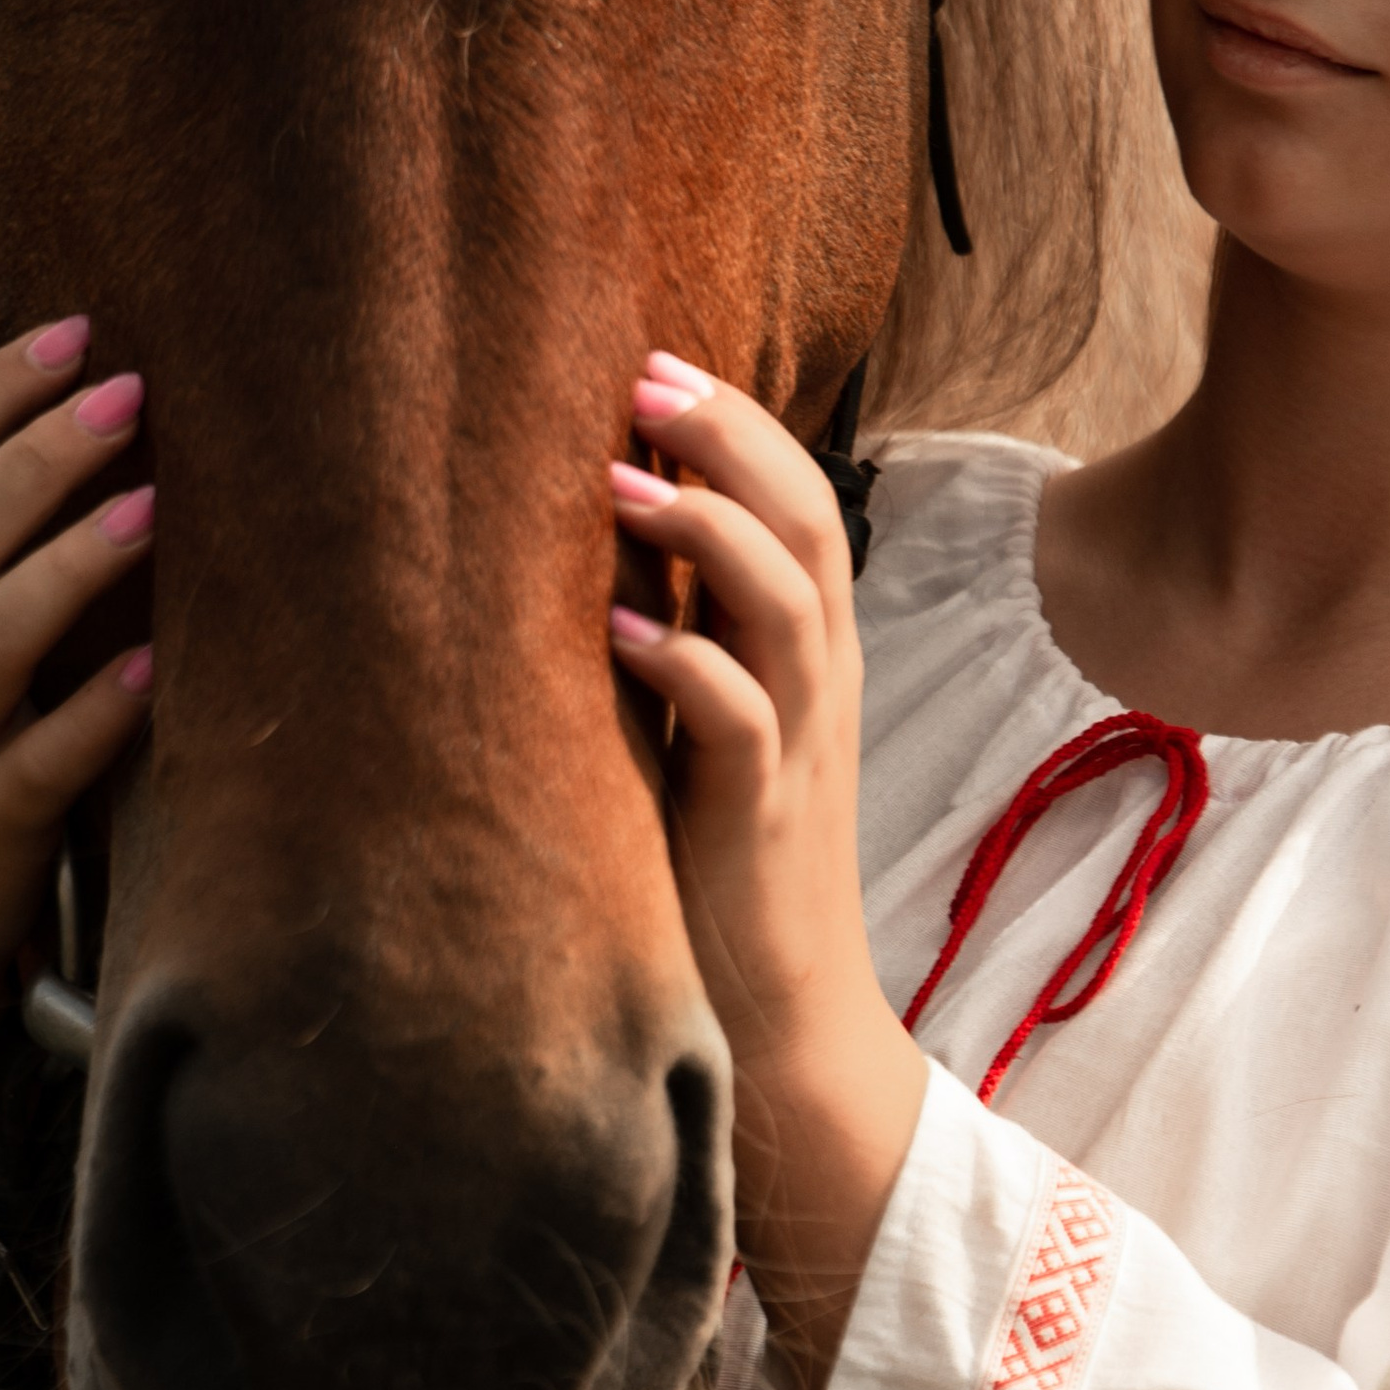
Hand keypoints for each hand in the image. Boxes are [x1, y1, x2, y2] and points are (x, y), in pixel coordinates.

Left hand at [608, 354, 923, 1384]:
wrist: (782, 1032)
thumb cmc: (716, 882)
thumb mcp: (695, 742)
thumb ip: (665, 651)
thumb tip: (573, 557)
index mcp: (805, 661)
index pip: (796, 504)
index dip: (736, 423)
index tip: (650, 357)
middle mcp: (817, 688)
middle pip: (804, 521)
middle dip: (728, 436)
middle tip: (640, 373)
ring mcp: (798, 753)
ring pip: (787, 601)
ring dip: (704, 528)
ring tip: (620, 472)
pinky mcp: (761, 824)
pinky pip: (741, 721)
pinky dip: (685, 661)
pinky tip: (617, 625)